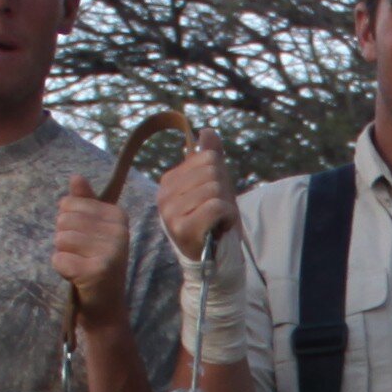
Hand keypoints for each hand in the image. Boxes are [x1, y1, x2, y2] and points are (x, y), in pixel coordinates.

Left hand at [53, 172, 132, 330]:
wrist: (106, 308)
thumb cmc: (95, 264)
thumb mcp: (93, 230)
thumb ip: (85, 202)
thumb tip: (76, 176)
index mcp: (118, 215)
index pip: (70, 203)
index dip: (69, 223)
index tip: (86, 240)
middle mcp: (118, 231)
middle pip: (63, 219)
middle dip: (64, 239)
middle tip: (82, 255)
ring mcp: (110, 251)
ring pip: (60, 239)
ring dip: (63, 255)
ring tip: (80, 265)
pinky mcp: (96, 271)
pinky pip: (59, 259)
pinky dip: (62, 270)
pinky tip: (77, 277)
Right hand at [154, 139, 237, 260]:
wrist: (214, 260)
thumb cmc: (214, 222)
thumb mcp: (215, 185)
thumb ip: (211, 157)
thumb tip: (207, 131)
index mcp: (169, 181)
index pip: (206, 157)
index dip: (220, 176)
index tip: (214, 197)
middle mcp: (164, 195)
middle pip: (211, 170)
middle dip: (224, 191)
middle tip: (217, 211)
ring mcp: (170, 211)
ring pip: (214, 188)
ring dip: (226, 206)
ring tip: (217, 220)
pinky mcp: (182, 227)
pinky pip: (216, 206)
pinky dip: (227, 216)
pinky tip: (219, 227)